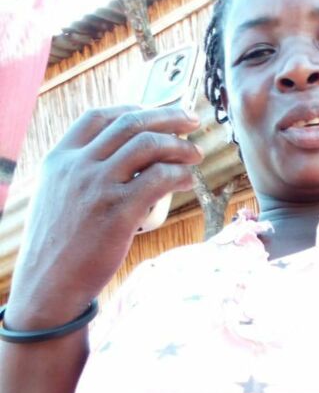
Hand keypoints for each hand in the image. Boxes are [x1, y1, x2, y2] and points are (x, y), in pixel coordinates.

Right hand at [6, 105, 201, 327]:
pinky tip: (187, 180)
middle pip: (130, 124)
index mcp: (60, 159)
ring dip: (178, 145)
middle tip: (192, 121)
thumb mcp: (56, 197)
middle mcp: (78, 166)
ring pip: (147, 146)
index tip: (157, 113)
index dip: (133, 109)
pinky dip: (178, 175)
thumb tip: (118, 161)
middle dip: (168, 117)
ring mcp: (98, 188)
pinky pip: (158, 180)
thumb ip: (79, 174)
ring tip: (195, 154)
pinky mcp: (119, 212)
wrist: (49, 283)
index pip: (99, 117)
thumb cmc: (58, 246)